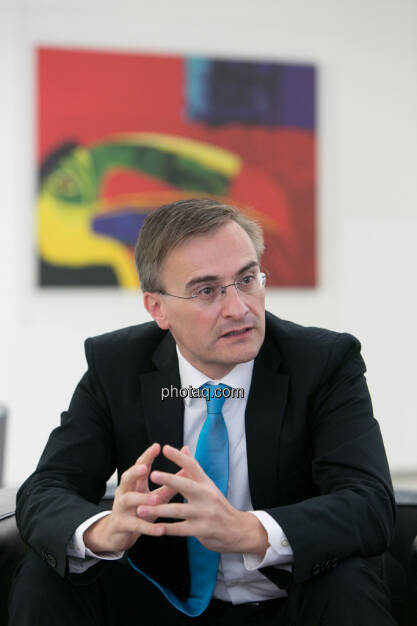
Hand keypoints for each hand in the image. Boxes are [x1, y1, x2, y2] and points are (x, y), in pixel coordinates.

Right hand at [83, 443, 190, 552]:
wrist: (118, 534)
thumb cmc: (141, 510)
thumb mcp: (157, 496)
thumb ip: (170, 483)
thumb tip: (187, 469)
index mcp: (134, 483)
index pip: (139, 466)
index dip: (147, 456)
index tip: (156, 446)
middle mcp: (125, 492)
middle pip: (127, 478)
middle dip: (135, 472)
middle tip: (144, 468)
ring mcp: (121, 508)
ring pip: (128, 500)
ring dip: (141, 499)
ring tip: (156, 499)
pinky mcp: (122, 525)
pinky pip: (135, 525)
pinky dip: (148, 528)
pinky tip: (161, 530)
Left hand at [136, 445, 268, 555]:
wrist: (238, 530)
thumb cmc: (217, 505)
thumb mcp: (208, 485)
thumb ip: (194, 468)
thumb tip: (185, 446)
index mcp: (206, 483)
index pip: (193, 466)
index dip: (179, 457)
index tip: (165, 448)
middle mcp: (206, 496)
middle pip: (186, 485)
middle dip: (169, 480)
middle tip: (152, 474)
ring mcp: (204, 514)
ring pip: (178, 510)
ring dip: (158, 510)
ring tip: (140, 509)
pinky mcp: (202, 530)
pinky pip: (181, 530)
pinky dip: (167, 529)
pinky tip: (155, 529)